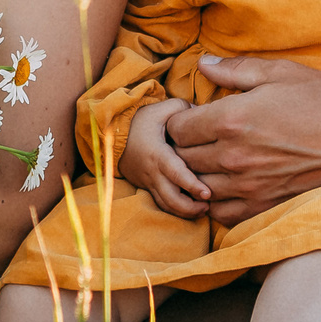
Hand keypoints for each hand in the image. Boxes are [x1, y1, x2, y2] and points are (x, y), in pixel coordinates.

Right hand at [117, 98, 210, 217]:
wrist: (112, 133)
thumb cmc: (139, 121)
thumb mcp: (160, 109)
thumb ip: (183, 109)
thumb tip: (204, 112)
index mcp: (157, 154)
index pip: (176, 174)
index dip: (192, 186)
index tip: (208, 194)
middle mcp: (152, 173)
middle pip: (171, 199)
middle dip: (191, 208)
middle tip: (209, 204)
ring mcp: (147, 182)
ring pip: (165, 205)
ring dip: (184, 212)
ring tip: (202, 209)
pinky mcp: (146, 186)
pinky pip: (160, 203)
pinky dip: (175, 209)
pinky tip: (190, 208)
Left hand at [167, 56, 320, 225]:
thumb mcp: (281, 74)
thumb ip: (235, 70)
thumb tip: (202, 64)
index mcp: (232, 120)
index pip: (176, 128)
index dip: (181, 119)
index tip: (196, 115)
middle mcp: (233, 157)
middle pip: (182, 157)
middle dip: (187, 145)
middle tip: (204, 136)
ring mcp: (246, 187)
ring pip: (197, 186)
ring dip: (200, 173)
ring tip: (216, 158)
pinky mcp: (262, 208)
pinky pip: (220, 212)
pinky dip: (217, 199)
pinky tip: (231, 183)